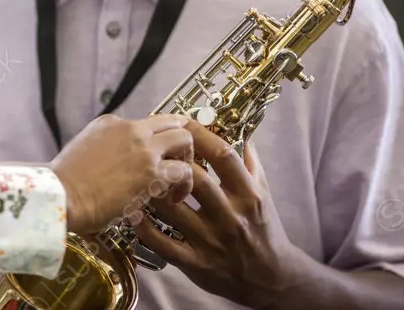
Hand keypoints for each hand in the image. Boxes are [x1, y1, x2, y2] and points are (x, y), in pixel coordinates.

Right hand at [49, 114, 194, 233]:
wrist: (61, 195)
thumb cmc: (64, 183)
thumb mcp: (82, 151)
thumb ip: (103, 150)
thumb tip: (114, 165)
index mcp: (110, 123)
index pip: (145, 124)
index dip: (156, 140)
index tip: (157, 156)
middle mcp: (130, 128)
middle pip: (172, 122)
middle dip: (180, 143)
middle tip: (178, 164)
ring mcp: (143, 147)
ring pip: (184, 139)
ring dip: (187, 160)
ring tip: (179, 183)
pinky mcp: (152, 171)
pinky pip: (184, 171)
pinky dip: (184, 185)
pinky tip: (175, 198)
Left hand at [134, 120, 305, 308]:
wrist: (272, 279)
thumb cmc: (265, 231)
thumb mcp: (264, 195)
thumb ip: (251, 164)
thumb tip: (240, 132)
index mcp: (249, 195)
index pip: (224, 156)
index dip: (200, 135)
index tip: (183, 124)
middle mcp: (231, 217)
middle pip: (196, 179)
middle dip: (173, 161)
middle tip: (154, 150)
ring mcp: (213, 242)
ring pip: (174, 211)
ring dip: (152, 191)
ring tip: (135, 176)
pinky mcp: (197, 264)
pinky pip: (164, 244)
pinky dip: (145, 228)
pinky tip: (132, 212)